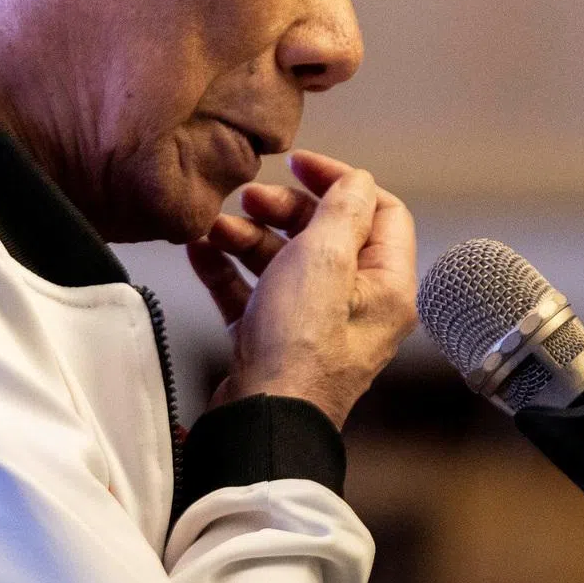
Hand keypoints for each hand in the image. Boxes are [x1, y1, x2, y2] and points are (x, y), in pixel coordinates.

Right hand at [186, 150, 416, 428]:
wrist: (260, 420)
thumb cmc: (299, 345)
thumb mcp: (324, 259)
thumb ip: (342, 211)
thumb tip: (357, 179)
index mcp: (384, 284)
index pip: (378, 211)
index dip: (338, 180)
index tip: (296, 163)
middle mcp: (356, 302)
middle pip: (325, 232)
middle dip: (282, 209)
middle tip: (248, 199)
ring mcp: (313, 323)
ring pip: (283, 260)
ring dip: (246, 236)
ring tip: (213, 229)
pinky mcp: (274, 340)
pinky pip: (252, 290)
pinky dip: (227, 268)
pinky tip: (199, 253)